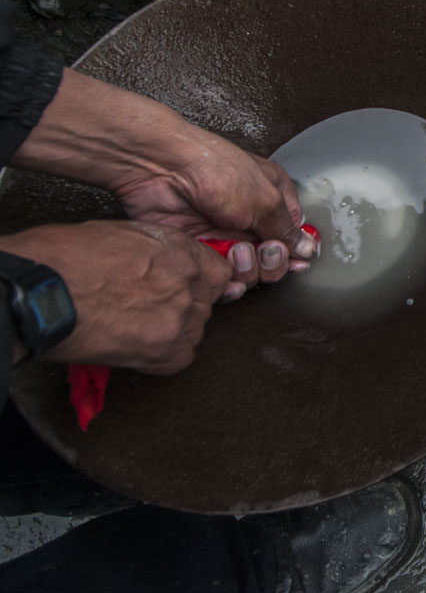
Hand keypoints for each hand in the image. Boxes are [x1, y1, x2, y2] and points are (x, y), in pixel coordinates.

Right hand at [1, 221, 232, 373]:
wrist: (41, 293)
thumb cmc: (65, 259)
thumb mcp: (121, 233)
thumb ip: (156, 249)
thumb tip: (160, 260)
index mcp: (181, 250)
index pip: (218, 271)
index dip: (199, 281)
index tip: (185, 288)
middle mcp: (190, 282)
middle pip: (205, 302)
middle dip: (181, 305)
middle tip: (146, 307)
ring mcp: (183, 318)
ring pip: (193, 330)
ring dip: (170, 331)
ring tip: (132, 325)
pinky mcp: (167, 352)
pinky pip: (178, 359)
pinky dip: (158, 357)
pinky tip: (133, 345)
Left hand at [111, 134, 313, 290]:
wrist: (162, 170)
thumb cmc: (215, 170)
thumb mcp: (264, 201)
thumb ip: (287, 231)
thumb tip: (308, 249)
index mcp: (273, 197)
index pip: (294, 234)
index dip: (296, 251)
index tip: (295, 260)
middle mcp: (251, 216)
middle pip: (274, 257)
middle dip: (272, 261)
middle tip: (264, 251)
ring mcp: (226, 233)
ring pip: (249, 270)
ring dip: (247, 267)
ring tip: (236, 250)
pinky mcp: (201, 247)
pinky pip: (220, 274)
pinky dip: (225, 277)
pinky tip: (224, 268)